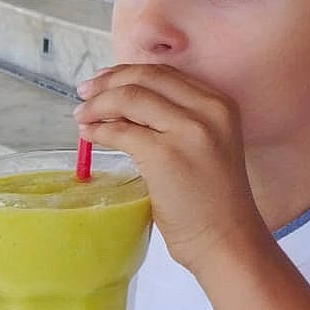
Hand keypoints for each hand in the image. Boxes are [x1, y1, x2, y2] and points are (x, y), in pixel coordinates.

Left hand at [75, 64, 263, 274]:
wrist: (227, 237)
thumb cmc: (215, 198)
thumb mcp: (208, 144)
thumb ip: (179, 119)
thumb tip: (125, 103)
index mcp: (221, 104)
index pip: (166, 73)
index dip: (128, 72)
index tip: (104, 81)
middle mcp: (209, 110)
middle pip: (146, 77)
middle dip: (107, 82)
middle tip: (84, 94)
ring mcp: (188, 131)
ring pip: (129, 98)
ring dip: (97, 103)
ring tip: (82, 116)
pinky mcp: (165, 155)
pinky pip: (120, 131)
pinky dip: (98, 130)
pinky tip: (89, 135)